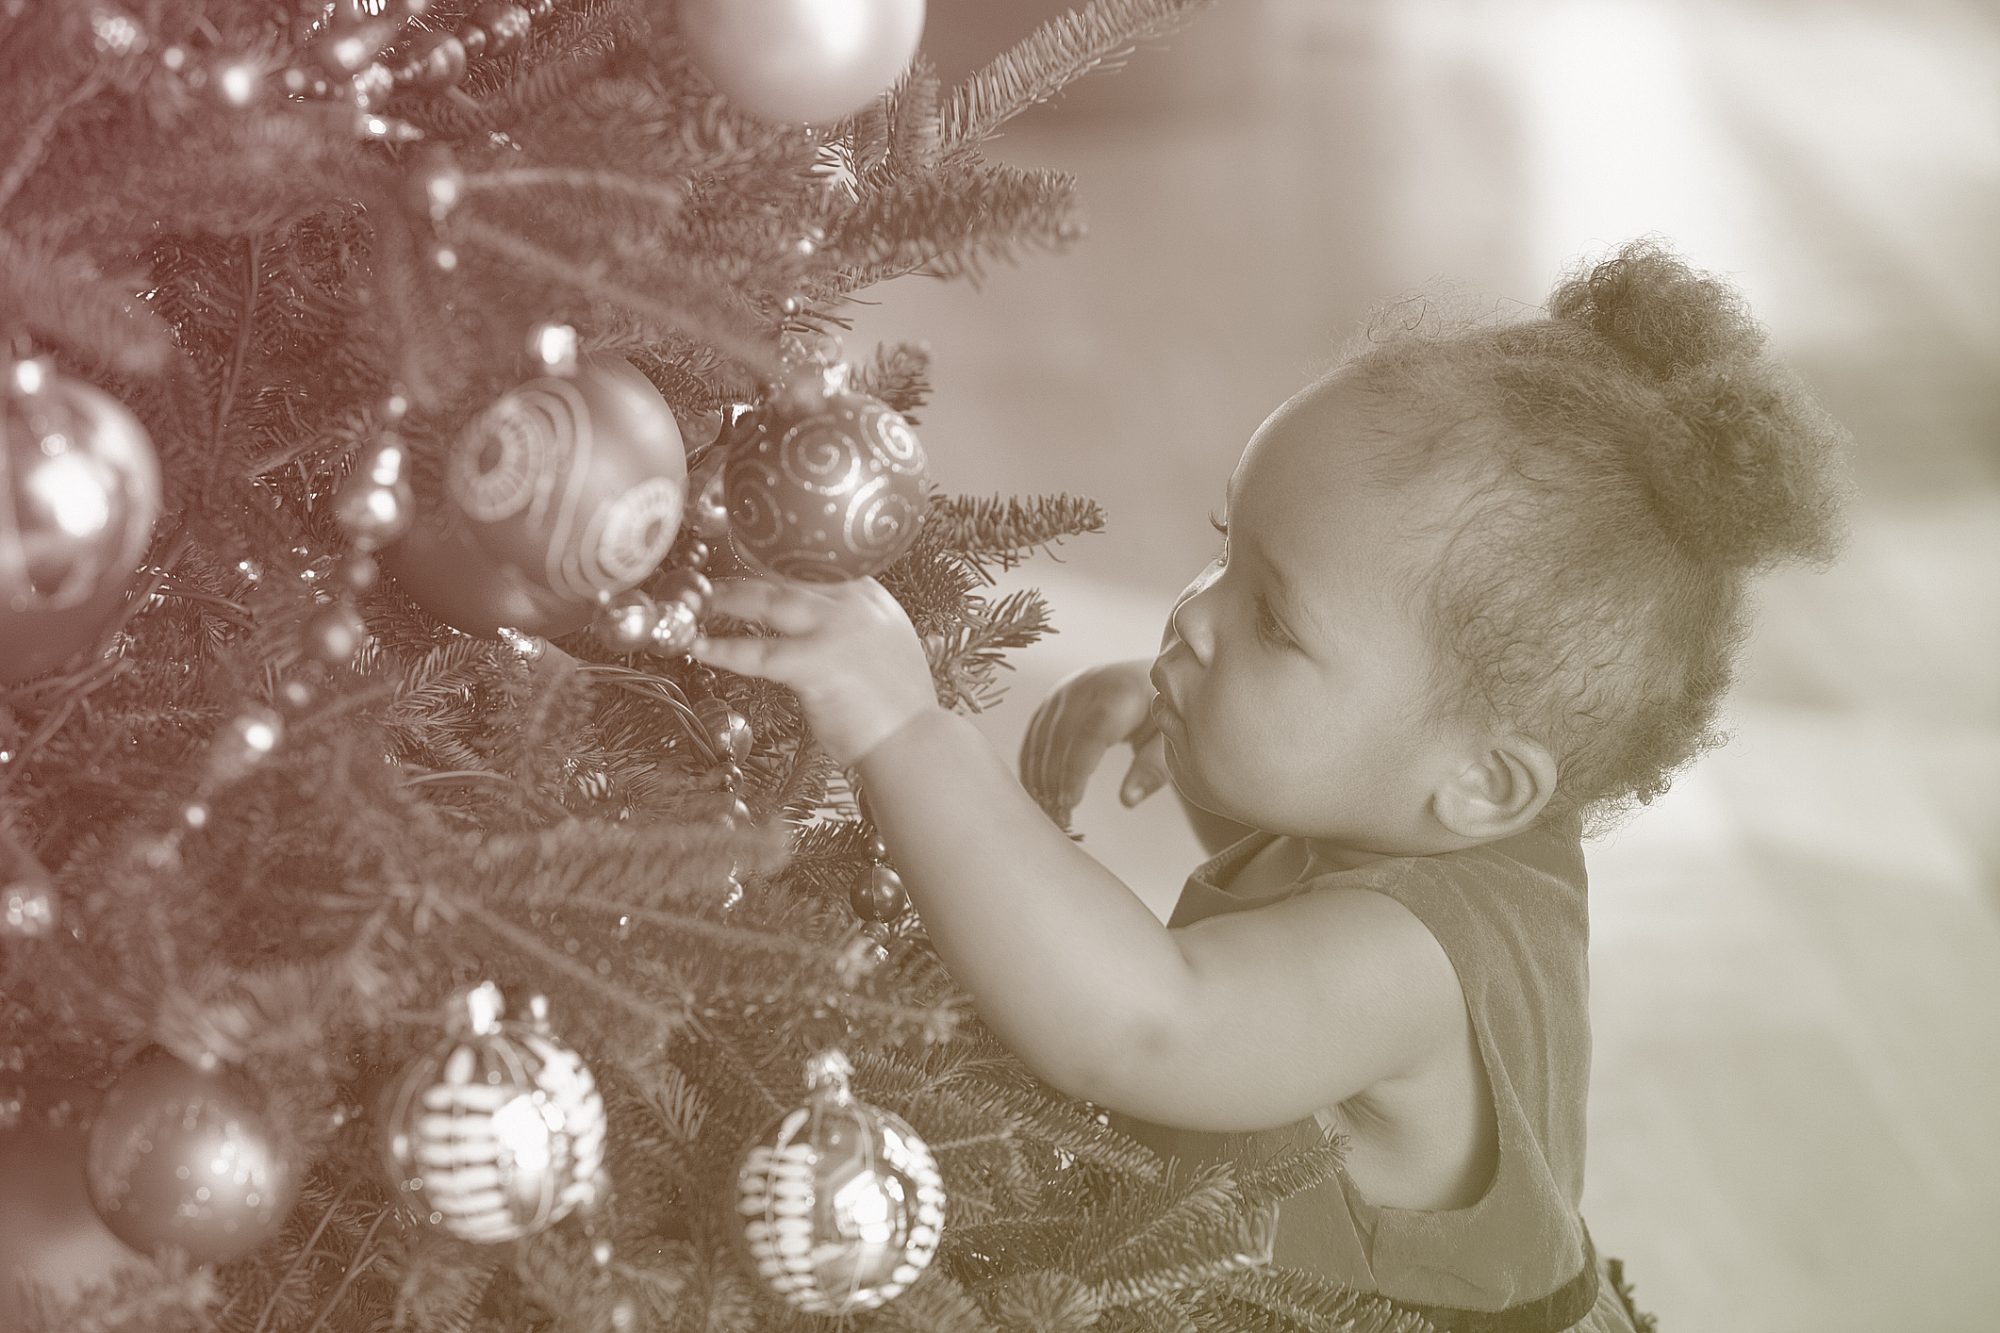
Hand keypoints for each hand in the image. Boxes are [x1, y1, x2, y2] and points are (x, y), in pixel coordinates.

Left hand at [689, 576, 938, 766]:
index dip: (776, 557)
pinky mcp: (814, 664)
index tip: (748, 553)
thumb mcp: (887, 642)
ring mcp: (834, 630)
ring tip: (697, 600)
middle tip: (711, 577)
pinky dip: (723, 648)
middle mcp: (852, 604)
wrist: (914, 739)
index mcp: (870, 596)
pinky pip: (757, 652)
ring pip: (767, 601)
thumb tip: (814, 614)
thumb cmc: (898, 703)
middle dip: (743, 571)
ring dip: (727, 597)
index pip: (816, 562)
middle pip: (785, 574)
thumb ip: (854, 620)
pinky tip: (698, 645)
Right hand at [1018, 658, 1169, 816]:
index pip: (1091, 734)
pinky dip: (1031, 765)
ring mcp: (1065, 691)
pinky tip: (1035, 792)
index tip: (1070, 804)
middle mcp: (1087, 686)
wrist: (1149, 680)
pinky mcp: (1052, 701)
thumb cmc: (1163, 714)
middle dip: (1054, 780)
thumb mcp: (1168, 740)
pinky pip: (1034, 735)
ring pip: (1041, 737)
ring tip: (1046, 812)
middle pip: (1060, 737)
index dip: (1075, 770)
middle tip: (1057, 818)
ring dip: (1039, 777)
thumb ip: (1153, 768)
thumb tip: (1128, 800)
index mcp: (1121, 693)